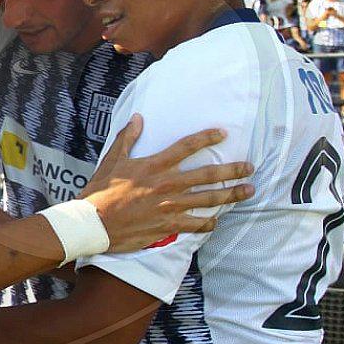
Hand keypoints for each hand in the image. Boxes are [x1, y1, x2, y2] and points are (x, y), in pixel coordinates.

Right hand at [82, 115, 254, 252]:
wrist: (94, 222)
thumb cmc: (100, 191)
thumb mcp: (111, 160)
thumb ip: (127, 138)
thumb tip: (137, 117)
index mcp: (154, 165)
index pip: (186, 146)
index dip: (207, 137)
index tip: (223, 133)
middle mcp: (166, 184)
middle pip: (207, 174)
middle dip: (232, 170)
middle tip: (250, 167)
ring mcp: (169, 206)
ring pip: (208, 199)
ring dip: (231, 195)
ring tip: (249, 191)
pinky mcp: (167, 225)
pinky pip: (195, 225)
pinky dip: (208, 223)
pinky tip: (217, 221)